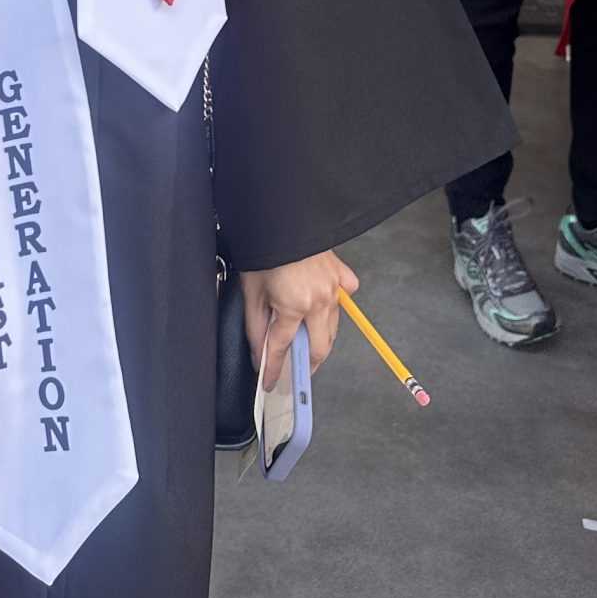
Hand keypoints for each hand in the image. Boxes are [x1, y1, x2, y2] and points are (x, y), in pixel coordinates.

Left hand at [243, 252, 357, 388]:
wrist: (282, 213)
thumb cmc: (263, 248)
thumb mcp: (251, 289)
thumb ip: (255, 324)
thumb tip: (259, 351)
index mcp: (295, 306)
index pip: (282, 348)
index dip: (274, 369)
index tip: (269, 383)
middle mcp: (320, 301)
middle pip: (319, 348)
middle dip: (307, 364)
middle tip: (295, 372)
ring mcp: (334, 288)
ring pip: (333, 327)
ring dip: (320, 339)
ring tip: (306, 345)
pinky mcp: (341, 273)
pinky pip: (346, 294)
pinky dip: (337, 303)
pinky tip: (325, 305)